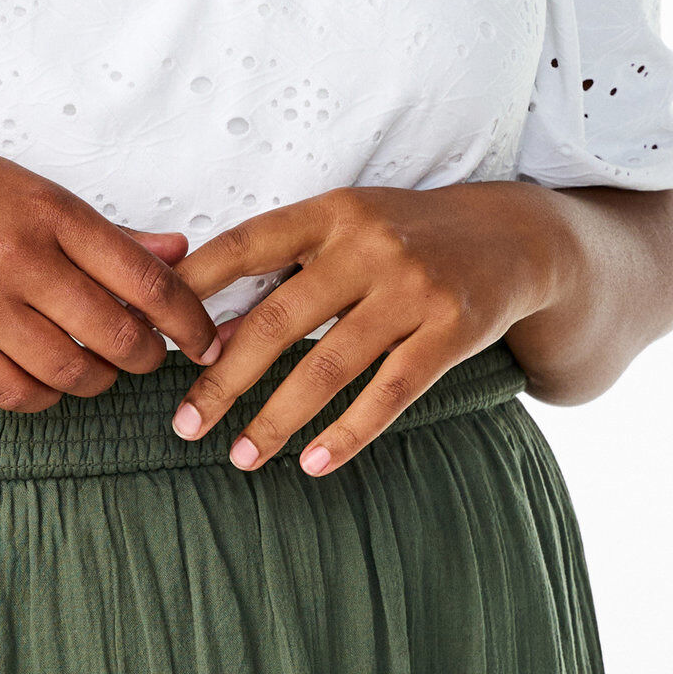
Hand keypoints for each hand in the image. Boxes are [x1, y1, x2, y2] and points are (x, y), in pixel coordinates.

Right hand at [0, 122, 222, 411]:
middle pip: (116, 333)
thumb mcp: (27, 189)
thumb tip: (176, 254)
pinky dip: (44, 398)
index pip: (144, 278)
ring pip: (70, 372)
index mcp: (48, 210)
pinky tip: (48, 381)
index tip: (204, 337)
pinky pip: (13, 393)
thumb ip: (103, 231)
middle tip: (149, 357)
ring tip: (97, 367)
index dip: (187, 318)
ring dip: (97, 380)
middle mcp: (16, 255)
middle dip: (147, 356)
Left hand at [167, 182, 580, 474]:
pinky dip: (346, 434)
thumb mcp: (349, 224)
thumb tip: (211, 329)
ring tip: (240, 456)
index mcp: (331, 211)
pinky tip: (311, 463)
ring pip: (328, 367)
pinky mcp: (451, 333)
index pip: (246, 245)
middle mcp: (369, 245)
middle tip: (184, 423)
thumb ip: (287, 263)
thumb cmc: (407, 235)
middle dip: (223, 379)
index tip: (158, 338)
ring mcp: (413, 289)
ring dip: (276, 419)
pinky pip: (388, 394)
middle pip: (278, 320)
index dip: (197, 289)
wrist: (514, 238)